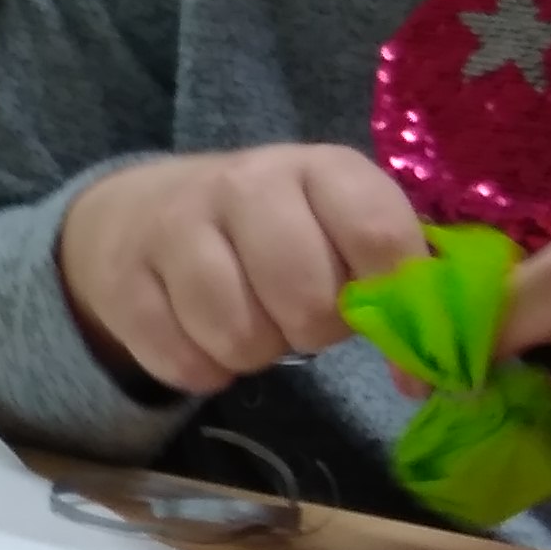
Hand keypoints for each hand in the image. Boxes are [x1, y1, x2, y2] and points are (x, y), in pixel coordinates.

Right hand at [57, 145, 428, 393]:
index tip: (379, 311)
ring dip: (252, 352)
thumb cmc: (267, 230)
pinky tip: (197, 333)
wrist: (138, 214)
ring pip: (241, 339)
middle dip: (311, 330)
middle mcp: (245, 185)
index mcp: (317, 168)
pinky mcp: (123, 281)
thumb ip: (392, 288)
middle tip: (296, 313)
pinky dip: (200, 368)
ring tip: (246, 321)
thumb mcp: (335, 230)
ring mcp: (175, 229)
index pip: (378, 235)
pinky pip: (184, 363)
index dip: (392, 295)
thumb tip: (427, 380)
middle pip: (309, 301)